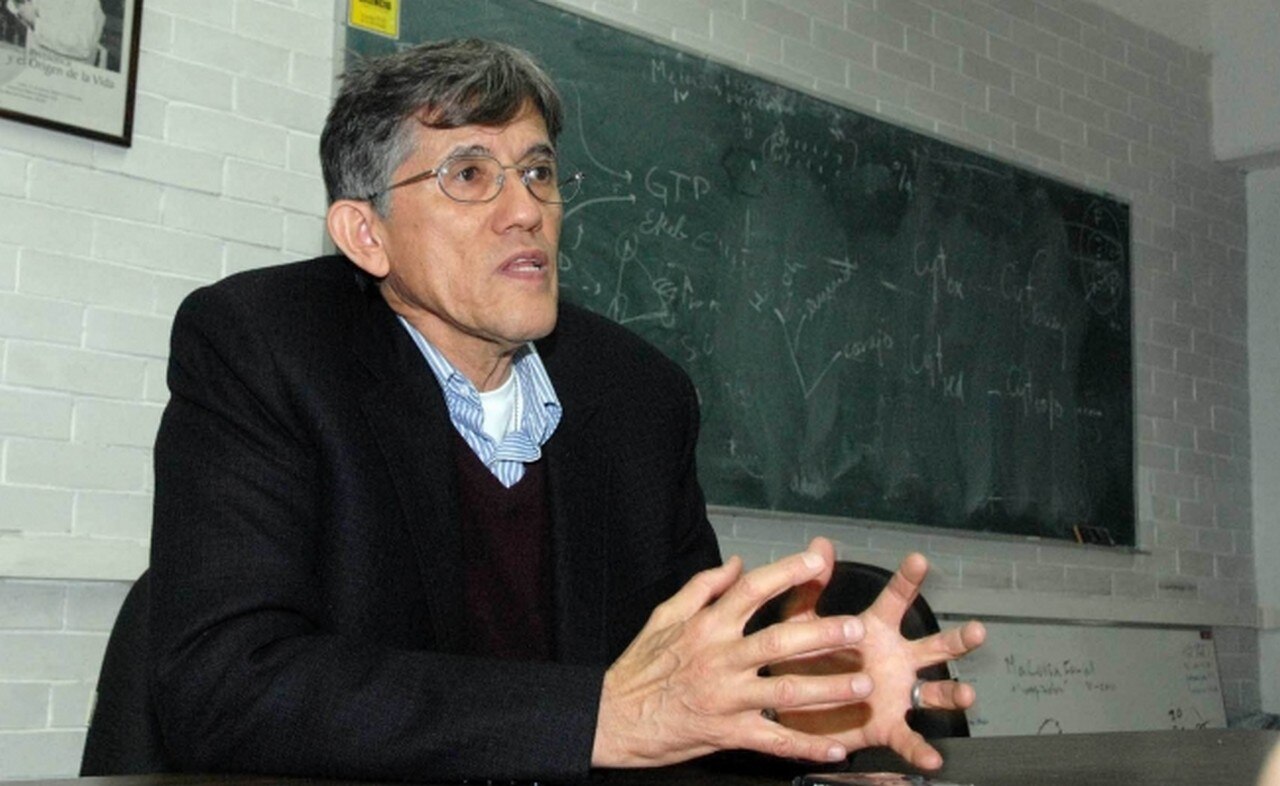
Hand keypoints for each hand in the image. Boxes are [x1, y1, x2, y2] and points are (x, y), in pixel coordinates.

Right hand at [592, 550, 875, 767]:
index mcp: (706, 626)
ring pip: (784, 691)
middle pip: (779, 640)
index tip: (819, 562)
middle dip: (822, 634)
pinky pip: (773, 740)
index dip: (787, 573)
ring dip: (828, 689)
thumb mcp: (664, 616)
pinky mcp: (727, 733)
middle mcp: (720, 658)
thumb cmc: (639, 665)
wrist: (612, 717)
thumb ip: (703, 587)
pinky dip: (806, 746)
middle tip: (858, 628)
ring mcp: (726, 698)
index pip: (752, 591)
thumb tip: (739, 562)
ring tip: (865, 684)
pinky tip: (835, 750)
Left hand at [769, 539, 985, 769]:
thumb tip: (819, 544)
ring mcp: (896, 694)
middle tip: (977, 631)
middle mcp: (894, 660)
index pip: (896, 601)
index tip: (918, 560)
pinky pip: (909, 739)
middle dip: (957, 640)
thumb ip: (809, 588)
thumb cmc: (803, 661)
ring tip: (967, 694)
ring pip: (934, 692)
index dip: (907, 580)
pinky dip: (921, 750)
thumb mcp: (801, 624)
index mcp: (874, 631)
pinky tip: (933, 758)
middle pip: (934, 647)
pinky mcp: (887, 726)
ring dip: (953, 693)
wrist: (794, 709)